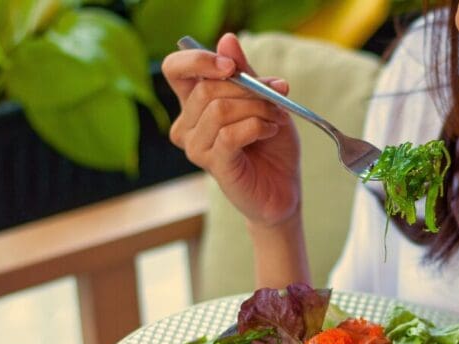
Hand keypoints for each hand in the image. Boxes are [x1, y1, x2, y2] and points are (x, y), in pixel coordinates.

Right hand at [162, 33, 301, 227]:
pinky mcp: (213, 164)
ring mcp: (196, 147)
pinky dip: (257, 126)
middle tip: (276, 98)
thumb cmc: (271, 146)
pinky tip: (270, 131)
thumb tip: (227, 39)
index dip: (200, 60)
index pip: (176, 69)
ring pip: (219, 109)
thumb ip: (246, 73)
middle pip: (207, 89)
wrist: (282, 189)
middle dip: (249, 89)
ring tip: (276, 119)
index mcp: (194, 104)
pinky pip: (230, 134)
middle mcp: (187, 125)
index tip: (232, 66)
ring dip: (257, 109)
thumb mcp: (264, 101)